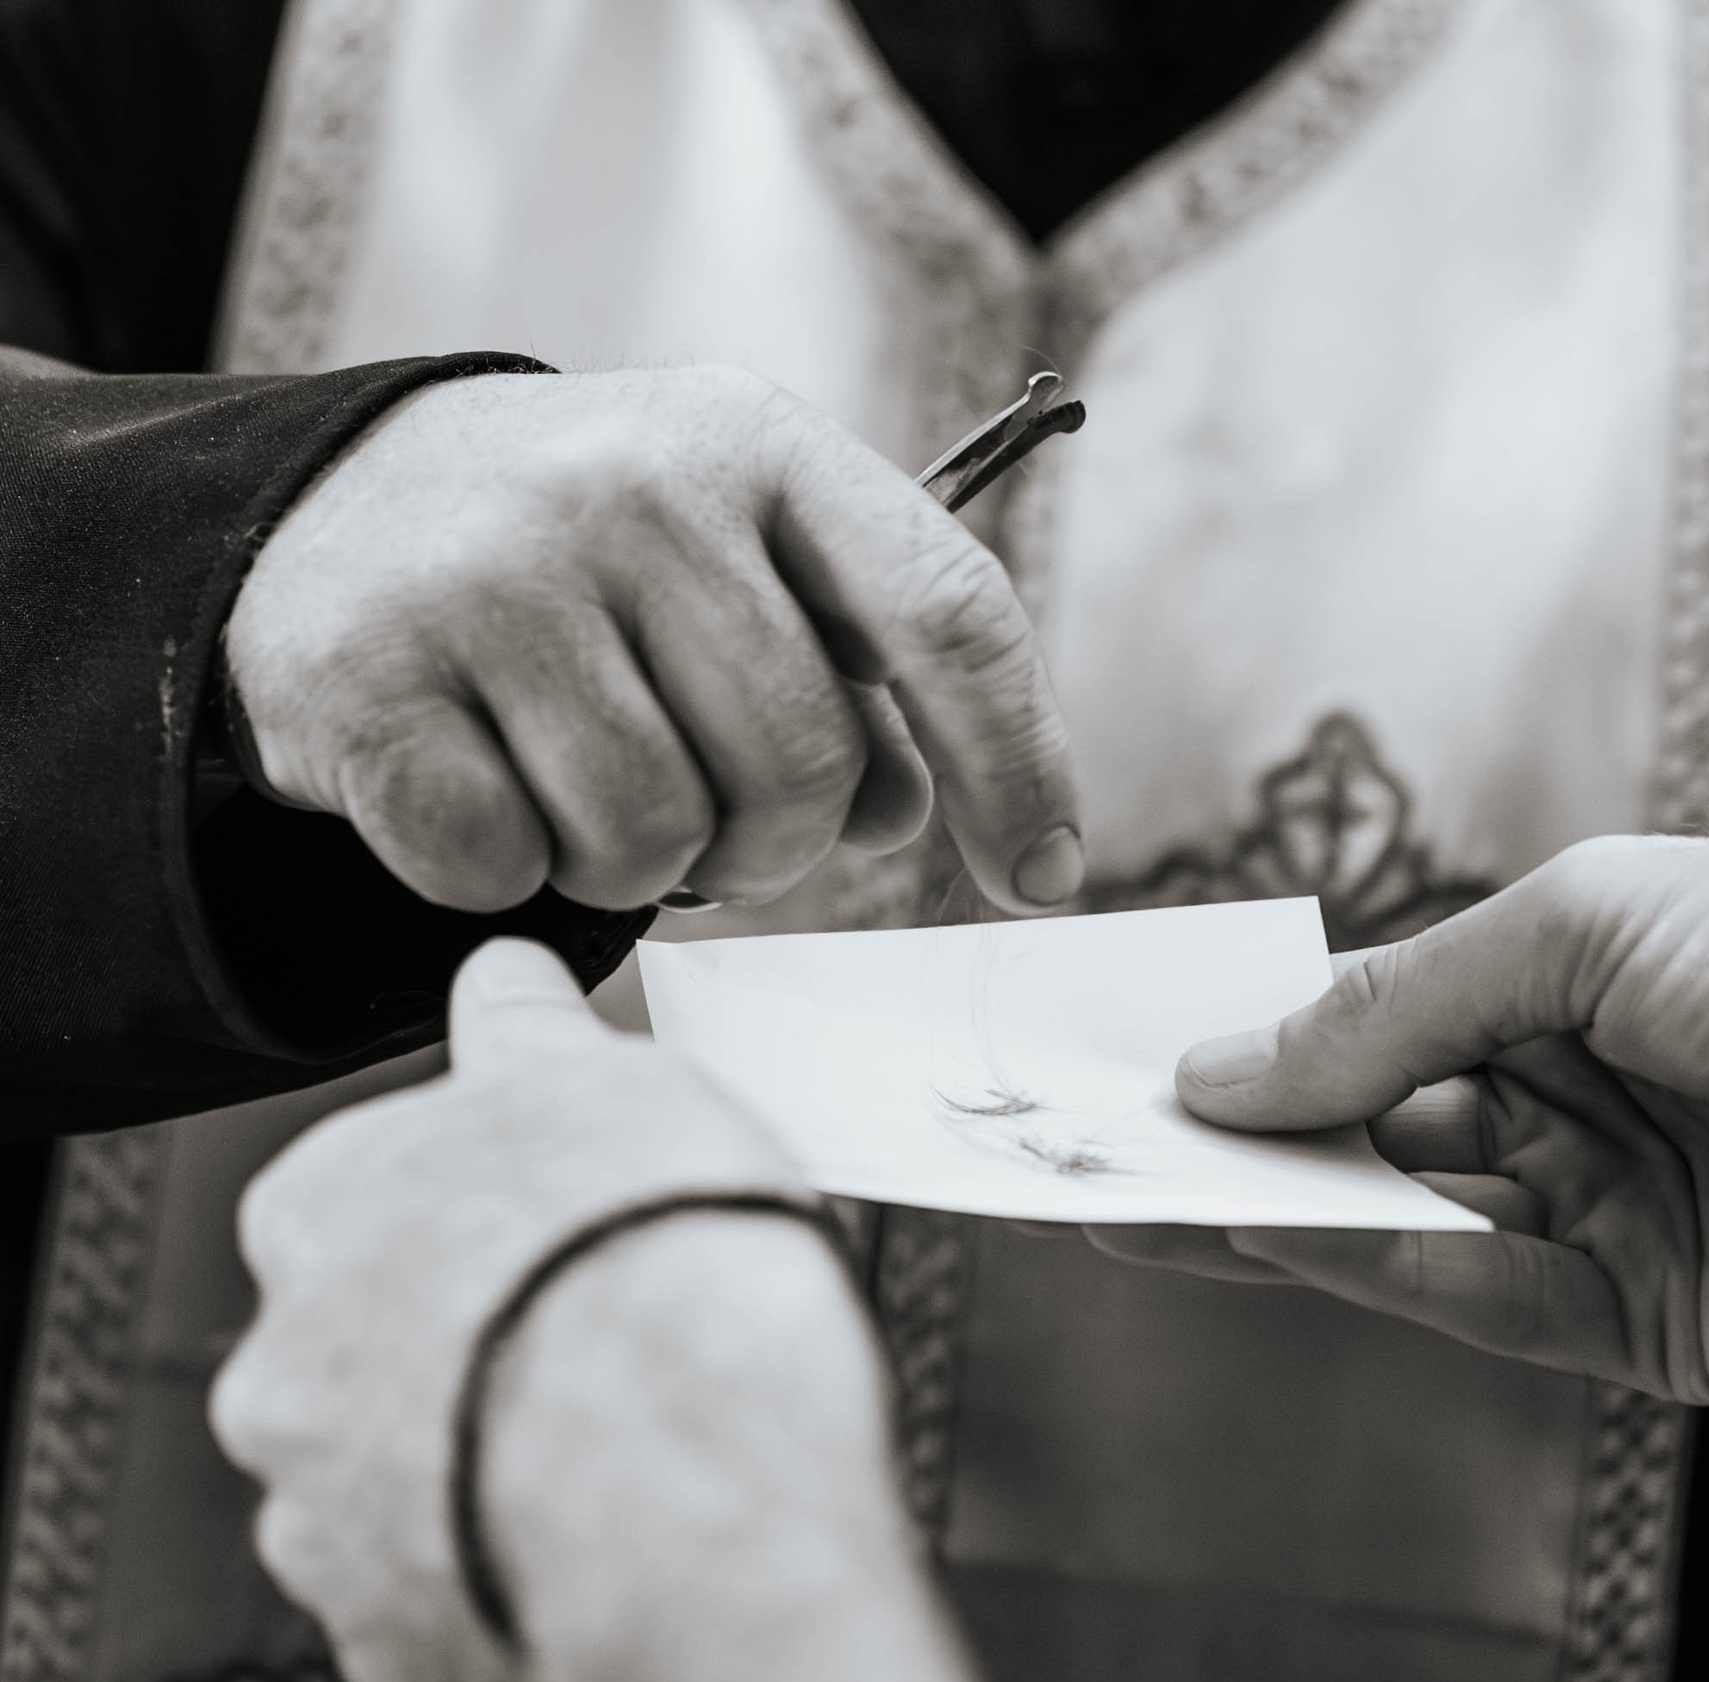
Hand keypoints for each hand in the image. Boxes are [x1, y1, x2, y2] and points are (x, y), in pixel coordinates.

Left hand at [210, 940, 973, 1681]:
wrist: (680, 1485)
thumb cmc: (646, 1265)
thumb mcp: (602, 1080)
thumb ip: (529, 1034)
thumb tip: (500, 977)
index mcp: (318, 1209)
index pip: (372, 1180)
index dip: (487, 1192)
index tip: (569, 1208)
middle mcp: (286, 1370)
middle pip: (378, 1334)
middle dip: (478, 1333)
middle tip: (609, 1326)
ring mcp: (330, 1518)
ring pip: (408, 1471)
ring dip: (493, 1451)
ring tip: (630, 1438)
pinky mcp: (395, 1636)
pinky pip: (452, 1583)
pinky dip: (518, 1556)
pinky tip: (613, 1522)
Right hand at [228, 366, 1081, 913]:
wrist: (333, 511)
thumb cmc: (595, 562)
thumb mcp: (746, 555)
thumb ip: (860, 669)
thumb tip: (918, 813)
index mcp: (761, 444)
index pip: (950, 615)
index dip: (1016, 765)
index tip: (1043, 879)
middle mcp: (632, 485)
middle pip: (802, 770)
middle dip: (777, 845)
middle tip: (720, 823)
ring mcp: (490, 575)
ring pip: (653, 840)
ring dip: (640, 867)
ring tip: (588, 786)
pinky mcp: (364, 677)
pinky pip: (504, 869)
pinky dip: (510, 873)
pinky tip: (486, 785)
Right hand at [1103, 835, 1708, 1406]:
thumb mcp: (1585, 923)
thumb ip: (1400, 1001)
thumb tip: (1227, 1061)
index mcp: (1581, 991)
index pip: (1392, 1024)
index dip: (1276, 1039)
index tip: (1148, 1045)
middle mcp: (1585, 1108)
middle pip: (1380, 1133)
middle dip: (1247, 1133)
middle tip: (1092, 1131)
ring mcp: (1609, 1221)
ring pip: (1409, 1221)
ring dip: (1278, 1202)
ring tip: (1133, 1180)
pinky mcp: (1641, 1326)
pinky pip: (1478, 1298)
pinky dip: (1371, 1264)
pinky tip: (1262, 1227)